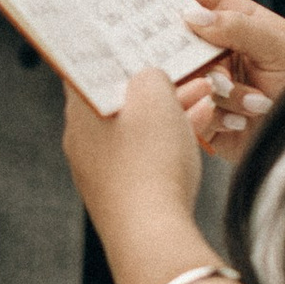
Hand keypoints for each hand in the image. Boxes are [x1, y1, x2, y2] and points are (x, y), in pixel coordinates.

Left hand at [62, 62, 202, 261]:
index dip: (118, 54)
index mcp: (80, 109)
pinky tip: (196, 133)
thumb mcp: (155, 95)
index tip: (140, 49)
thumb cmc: (148, 163)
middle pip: (119, 100)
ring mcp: (99, 170)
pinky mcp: (120, 194)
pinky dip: (167, 143)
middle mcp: (81, 140)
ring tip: (204, 102)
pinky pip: (144, 157)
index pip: (90, 68)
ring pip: (136, 129)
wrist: (151, 234)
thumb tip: (148, 80)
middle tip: (190, 78)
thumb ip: (150, 75)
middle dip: (157, 87)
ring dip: (169, 113)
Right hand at [165, 0, 284, 160]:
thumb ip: (238, 27)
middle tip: (181, 49)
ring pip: (184, 75)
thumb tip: (192, 15)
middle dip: (176, 42)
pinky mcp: (202, 117)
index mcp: (234, 20)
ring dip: (220, 90)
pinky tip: (244, 118)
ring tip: (254, 100)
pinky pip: (190, 111)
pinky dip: (217, 115)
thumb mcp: (279, 46)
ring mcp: (206, 82)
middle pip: (176, 35)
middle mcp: (214, 49)